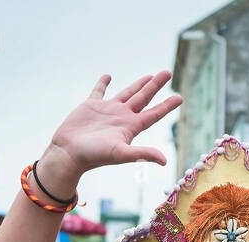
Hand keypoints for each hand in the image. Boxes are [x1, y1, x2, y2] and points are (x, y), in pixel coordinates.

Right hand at [44, 72, 182, 182]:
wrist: (68, 153)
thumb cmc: (93, 155)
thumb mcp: (120, 154)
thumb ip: (142, 154)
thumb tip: (164, 161)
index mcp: (130, 127)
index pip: (154, 114)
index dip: (167, 105)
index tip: (180, 97)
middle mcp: (122, 117)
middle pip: (144, 98)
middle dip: (156, 86)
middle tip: (167, 73)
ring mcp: (107, 110)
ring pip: (127, 93)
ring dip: (138, 84)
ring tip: (149, 76)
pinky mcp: (91, 106)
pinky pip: (99, 91)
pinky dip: (103, 83)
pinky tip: (107, 76)